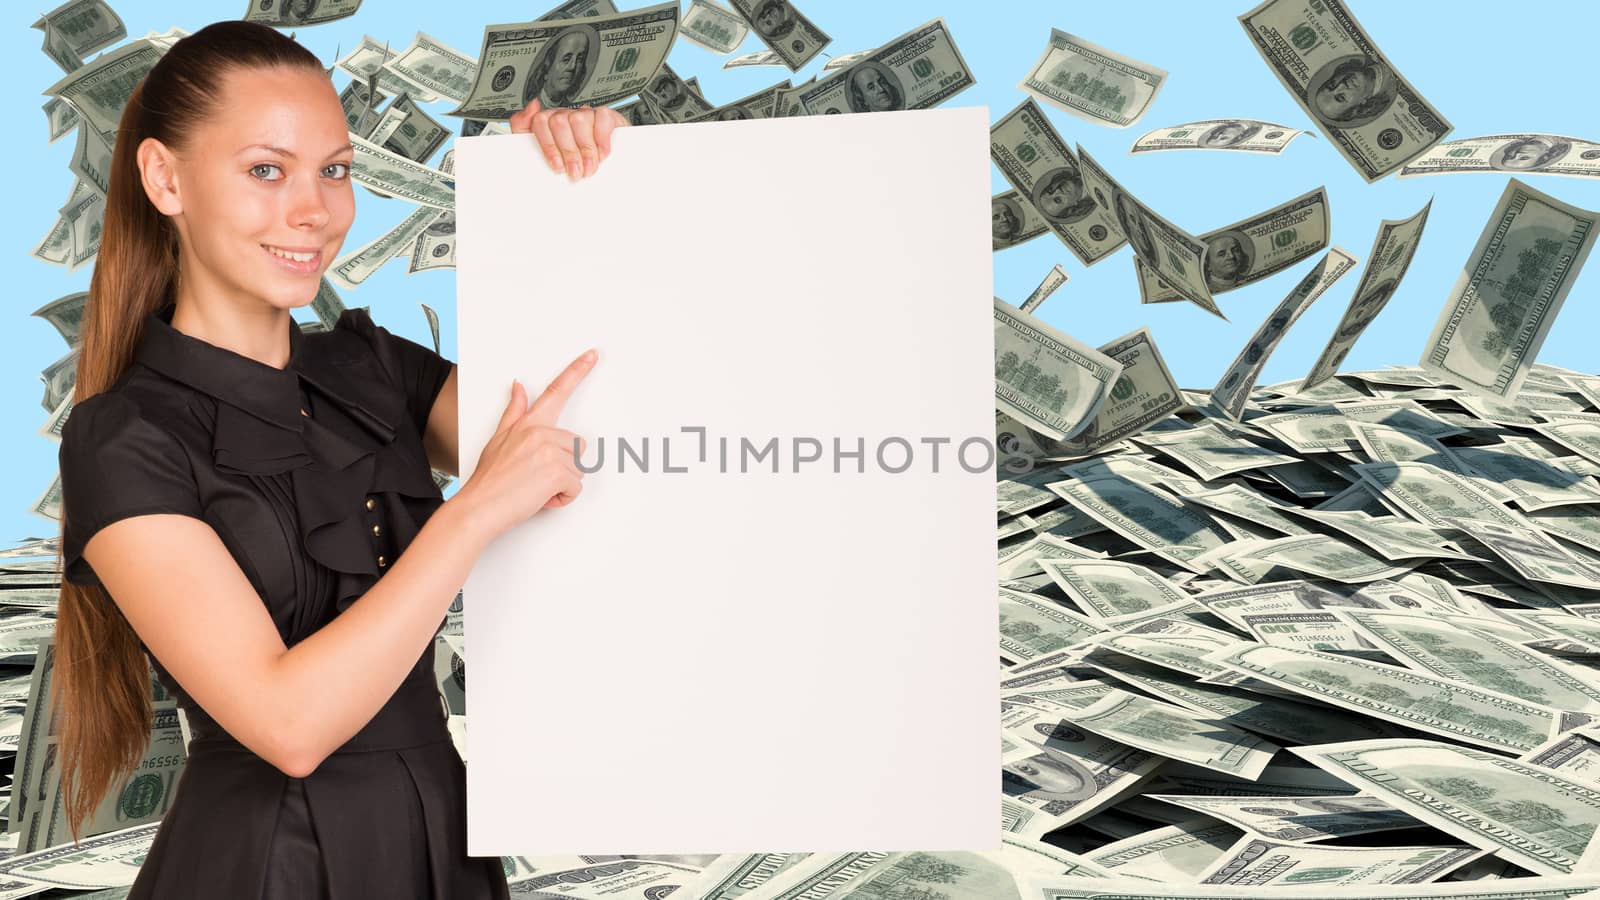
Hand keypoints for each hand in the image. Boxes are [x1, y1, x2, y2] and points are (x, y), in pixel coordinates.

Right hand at [453, 350, 598, 539]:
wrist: (478, 508)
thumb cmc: (488, 480)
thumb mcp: (498, 439)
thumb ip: (514, 412)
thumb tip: (519, 387)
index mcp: (529, 423)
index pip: (556, 391)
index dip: (577, 371)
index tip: (592, 355)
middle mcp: (541, 432)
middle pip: (578, 446)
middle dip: (564, 466)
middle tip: (536, 477)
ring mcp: (549, 450)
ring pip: (579, 468)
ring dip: (563, 483)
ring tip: (535, 488)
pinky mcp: (557, 471)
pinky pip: (576, 487)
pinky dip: (563, 498)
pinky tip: (541, 497)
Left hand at [509, 99, 628, 181]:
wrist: (599, 168)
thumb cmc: (567, 161)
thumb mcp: (538, 150)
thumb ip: (523, 127)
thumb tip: (531, 107)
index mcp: (548, 122)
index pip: (540, 122)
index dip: (548, 146)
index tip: (557, 166)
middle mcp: (566, 115)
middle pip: (560, 122)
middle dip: (569, 152)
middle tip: (575, 171)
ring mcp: (585, 114)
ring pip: (579, 120)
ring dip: (586, 149)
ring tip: (589, 167)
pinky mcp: (605, 117)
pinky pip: (602, 117)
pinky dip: (602, 137)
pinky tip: (601, 152)